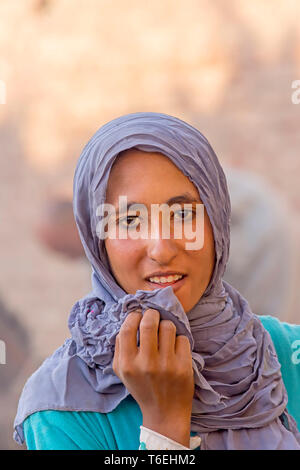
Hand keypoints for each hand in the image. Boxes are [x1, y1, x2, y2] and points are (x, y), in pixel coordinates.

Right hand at [112, 309, 193, 444]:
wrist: (164, 413)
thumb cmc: (141, 387)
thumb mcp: (122, 371)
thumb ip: (120, 346)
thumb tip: (129, 320)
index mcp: (127, 364)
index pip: (128, 329)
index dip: (134, 316)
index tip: (138, 315)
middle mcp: (146, 364)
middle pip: (149, 323)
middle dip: (152, 314)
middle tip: (153, 315)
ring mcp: (167, 365)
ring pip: (168, 327)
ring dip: (166, 325)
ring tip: (164, 332)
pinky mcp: (184, 366)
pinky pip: (182, 338)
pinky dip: (178, 339)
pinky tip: (174, 348)